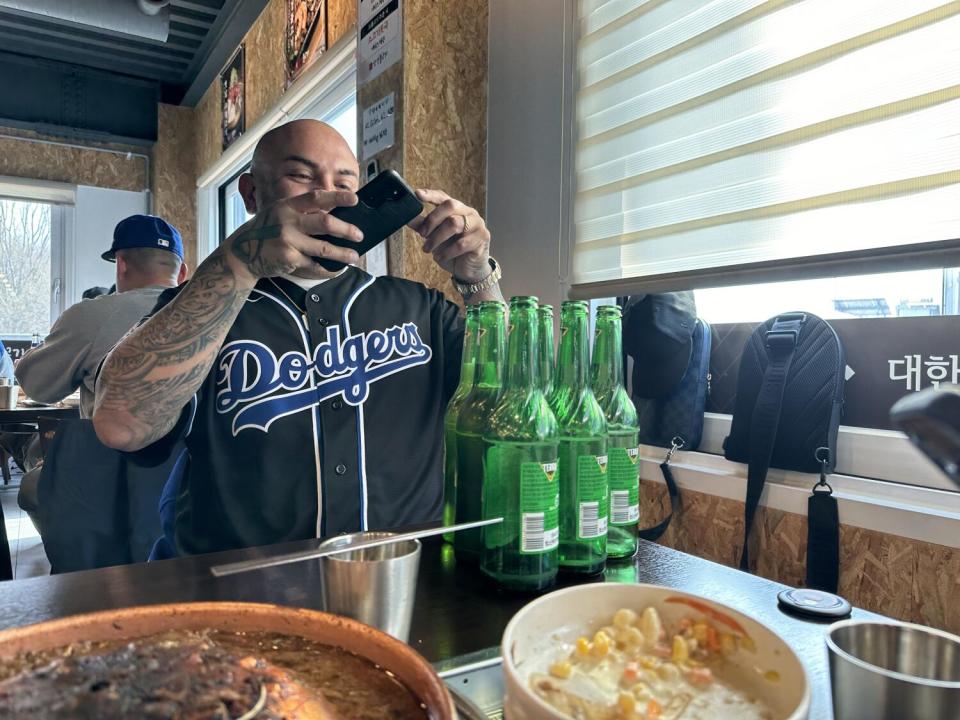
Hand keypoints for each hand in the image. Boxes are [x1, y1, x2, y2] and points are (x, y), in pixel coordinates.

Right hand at [221, 189, 363, 285]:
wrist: (243, 252)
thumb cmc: (267, 230)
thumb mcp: (280, 213)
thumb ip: (302, 211)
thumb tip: (334, 211)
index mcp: (288, 206)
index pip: (316, 198)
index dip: (337, 197)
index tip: (355, 199)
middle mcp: (287, 221)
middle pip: (325, 223)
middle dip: (347, 230)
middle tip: (359, 235)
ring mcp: (288, 240)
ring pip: (324, 248)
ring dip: (342, 253)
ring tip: (354, 256)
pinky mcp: (288, 259)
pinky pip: (314, 265)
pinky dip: (328, 269)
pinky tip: (337, 269)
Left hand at [409, 189, 490, 282]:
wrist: (468, 270)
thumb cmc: (452, 250)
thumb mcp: (434, 237)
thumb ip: (422, 226)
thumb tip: (407, 216)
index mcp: (456, 209)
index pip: (443, 197)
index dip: (431, 195)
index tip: (417, 194)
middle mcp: (468, 212)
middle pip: (450, 205)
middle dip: (432, 220)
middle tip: (422, 234)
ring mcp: (477, 224)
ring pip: (454, 223)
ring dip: (437, 238)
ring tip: (429, 250)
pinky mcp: (483, 237)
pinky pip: (462, 243)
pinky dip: (447, 252)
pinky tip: (441, 257)